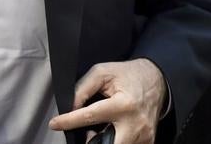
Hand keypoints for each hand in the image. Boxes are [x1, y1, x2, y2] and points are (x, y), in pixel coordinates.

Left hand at [49, 59, 166, 143]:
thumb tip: (70, 106)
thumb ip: (83, 88)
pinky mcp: (149, 142)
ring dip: (104, 143)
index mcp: (123, 104)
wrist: (156, 80)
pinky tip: (111, 131)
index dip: (69, 121)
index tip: (55, 123)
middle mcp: (135, 124)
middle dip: (93, 142)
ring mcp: (144, 136)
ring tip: (98, 129)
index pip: (91, 116)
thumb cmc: (127, 75)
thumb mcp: (102, 72)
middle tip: (87, 133)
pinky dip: (116, 142)